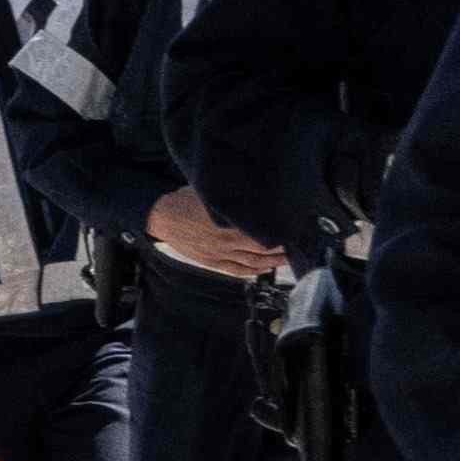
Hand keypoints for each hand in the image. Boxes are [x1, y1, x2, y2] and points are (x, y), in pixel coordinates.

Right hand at [145, 187, 286, 280]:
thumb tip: (254, 190)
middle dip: (282, 246)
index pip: (262, 229)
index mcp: (226, 222)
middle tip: (297, 241)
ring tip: (287, 256)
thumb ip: (232, 194)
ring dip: (273, 261)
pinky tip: (265, 268)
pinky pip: (237, 270)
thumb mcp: (209, 190)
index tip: (293, 225)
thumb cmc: (184, 200)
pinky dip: (254, 271)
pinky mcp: (212, 261)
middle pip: (262, 248)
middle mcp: (225, 241)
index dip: (280, 229)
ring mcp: (219, 254)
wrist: (161, 217)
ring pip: (253, 262)